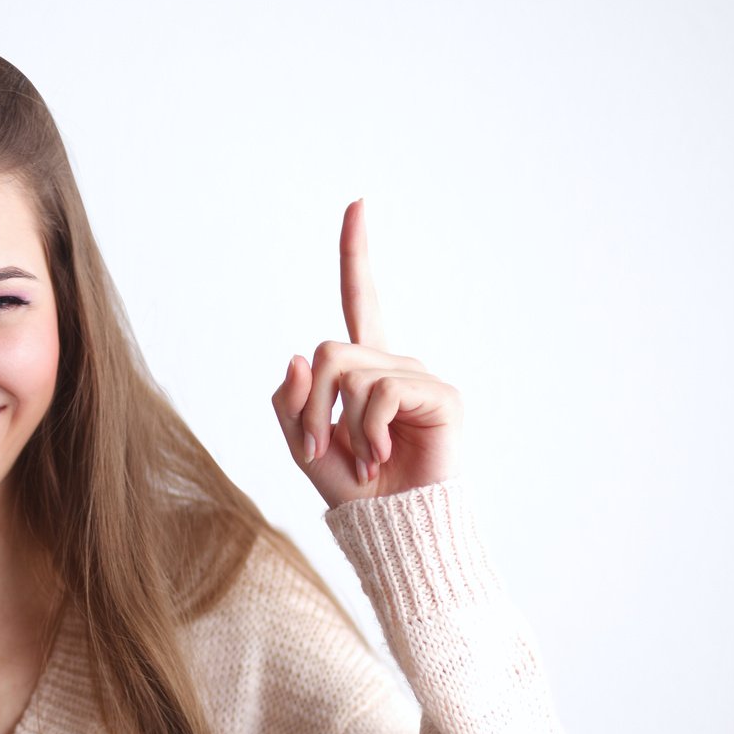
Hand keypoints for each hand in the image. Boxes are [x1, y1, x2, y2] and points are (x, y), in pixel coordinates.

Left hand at [271, 199, 461, 509]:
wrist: (395, 530)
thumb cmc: (355, 492)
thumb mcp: (303, 445)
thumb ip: (290, 402)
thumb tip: (298, 357)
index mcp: (363, 370)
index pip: (360, 301)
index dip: (357, 255)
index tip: (358, 204)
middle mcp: (393, 366)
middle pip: (328, 351)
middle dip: (311, 405)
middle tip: (320, 450)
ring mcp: (420, 378)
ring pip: (348, 371)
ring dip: (337, 422)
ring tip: (358, 460)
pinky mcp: (442, 396)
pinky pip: (381, 392)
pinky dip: (370, 430)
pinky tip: (383, 457)